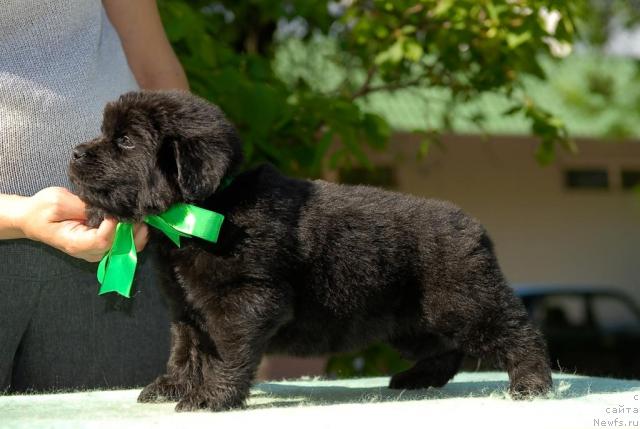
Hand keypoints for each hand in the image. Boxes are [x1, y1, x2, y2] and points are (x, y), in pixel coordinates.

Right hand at [13, 187, 147, 261]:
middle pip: (119, 247)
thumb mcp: (58, 201)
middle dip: (132, 230)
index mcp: (76, 243)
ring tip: (138, 214)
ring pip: (126, 248)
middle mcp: (90, 252)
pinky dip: (133, 233)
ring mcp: (97, 251)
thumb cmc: (42, 210)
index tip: (115, 211)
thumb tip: (107, 206)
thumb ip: (83, 206)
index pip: (103, 240)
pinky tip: (135, 219)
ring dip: (136, 232)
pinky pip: (124, 244)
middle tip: (137, 212)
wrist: (32, 219)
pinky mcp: (102, 246)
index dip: (114, 226)